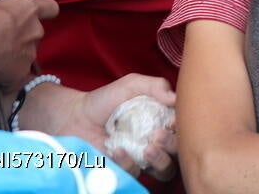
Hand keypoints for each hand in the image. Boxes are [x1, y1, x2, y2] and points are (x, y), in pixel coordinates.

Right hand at [0, 0, 58, 89]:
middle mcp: (36, 31)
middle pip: (35, 33)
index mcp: (29, 9)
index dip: (45, 11)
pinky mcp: (22, 74)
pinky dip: (8, 77)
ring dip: (14, 56)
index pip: (50, 7)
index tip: (38, 14)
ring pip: (27, 55)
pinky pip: (17, 76)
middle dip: (22, 36)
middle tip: (1, 40)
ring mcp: (31, 54)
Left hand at [27, 73, 177, 179]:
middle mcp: (156, 141)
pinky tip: (119, 150)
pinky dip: (128, 163)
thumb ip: (155, 86)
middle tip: (158, 134)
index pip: (183, 128)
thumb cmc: (105, 100)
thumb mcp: (131, 85)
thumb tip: (176, 99)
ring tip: (148, 149)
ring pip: (165, 170)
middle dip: (173, 145)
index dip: (183, 127)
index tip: (171, 119)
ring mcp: (141, 158)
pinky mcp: (124, 170)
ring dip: (161, 160)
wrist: (75, 117)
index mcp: (161, 120)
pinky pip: (134, 173)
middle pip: (179, 152)